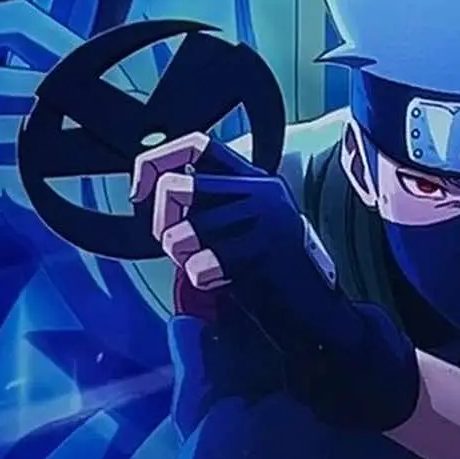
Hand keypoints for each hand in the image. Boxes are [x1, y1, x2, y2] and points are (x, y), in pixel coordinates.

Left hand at [132, 132, 419, 432]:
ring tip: (202, 265)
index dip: (156, 162)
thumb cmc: (272, 276)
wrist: (319, 313)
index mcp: (253, 178)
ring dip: (181, 255)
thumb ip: (206, 206)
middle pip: (177, 186)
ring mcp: (266, 219)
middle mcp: (261, 190)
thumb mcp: (239, 228)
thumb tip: (153, 191)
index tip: (140, 192)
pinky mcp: (266, 251)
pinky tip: (220, 281)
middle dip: (160, 222)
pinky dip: (201, 277)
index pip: (194, 145)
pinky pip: (203, 262)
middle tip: (177, 245)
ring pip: (183, 228)